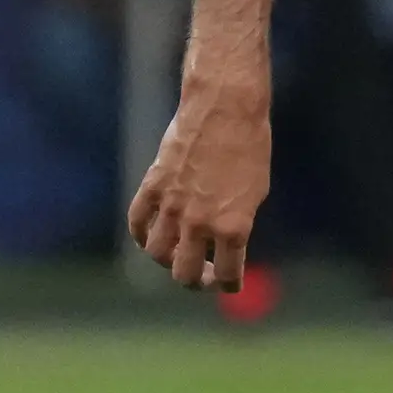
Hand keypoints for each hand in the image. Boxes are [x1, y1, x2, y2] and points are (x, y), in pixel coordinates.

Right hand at [129, 77, 273, 289]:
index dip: (228, 284)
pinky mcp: (153, 185)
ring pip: (157, 254)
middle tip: (200, 274)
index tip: (228, 282)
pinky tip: (150, 235)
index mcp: (234, 227)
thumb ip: (237, 223)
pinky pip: (137, 222)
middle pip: (184, 273)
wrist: (226, 108)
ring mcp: (173, 205)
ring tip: (176, 254)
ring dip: (167, 261)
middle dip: (194, 281)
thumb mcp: (255, 192)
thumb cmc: (250, 146)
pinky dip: (141, 234)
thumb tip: (226, 246)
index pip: (226, 275)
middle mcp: (201, 222)